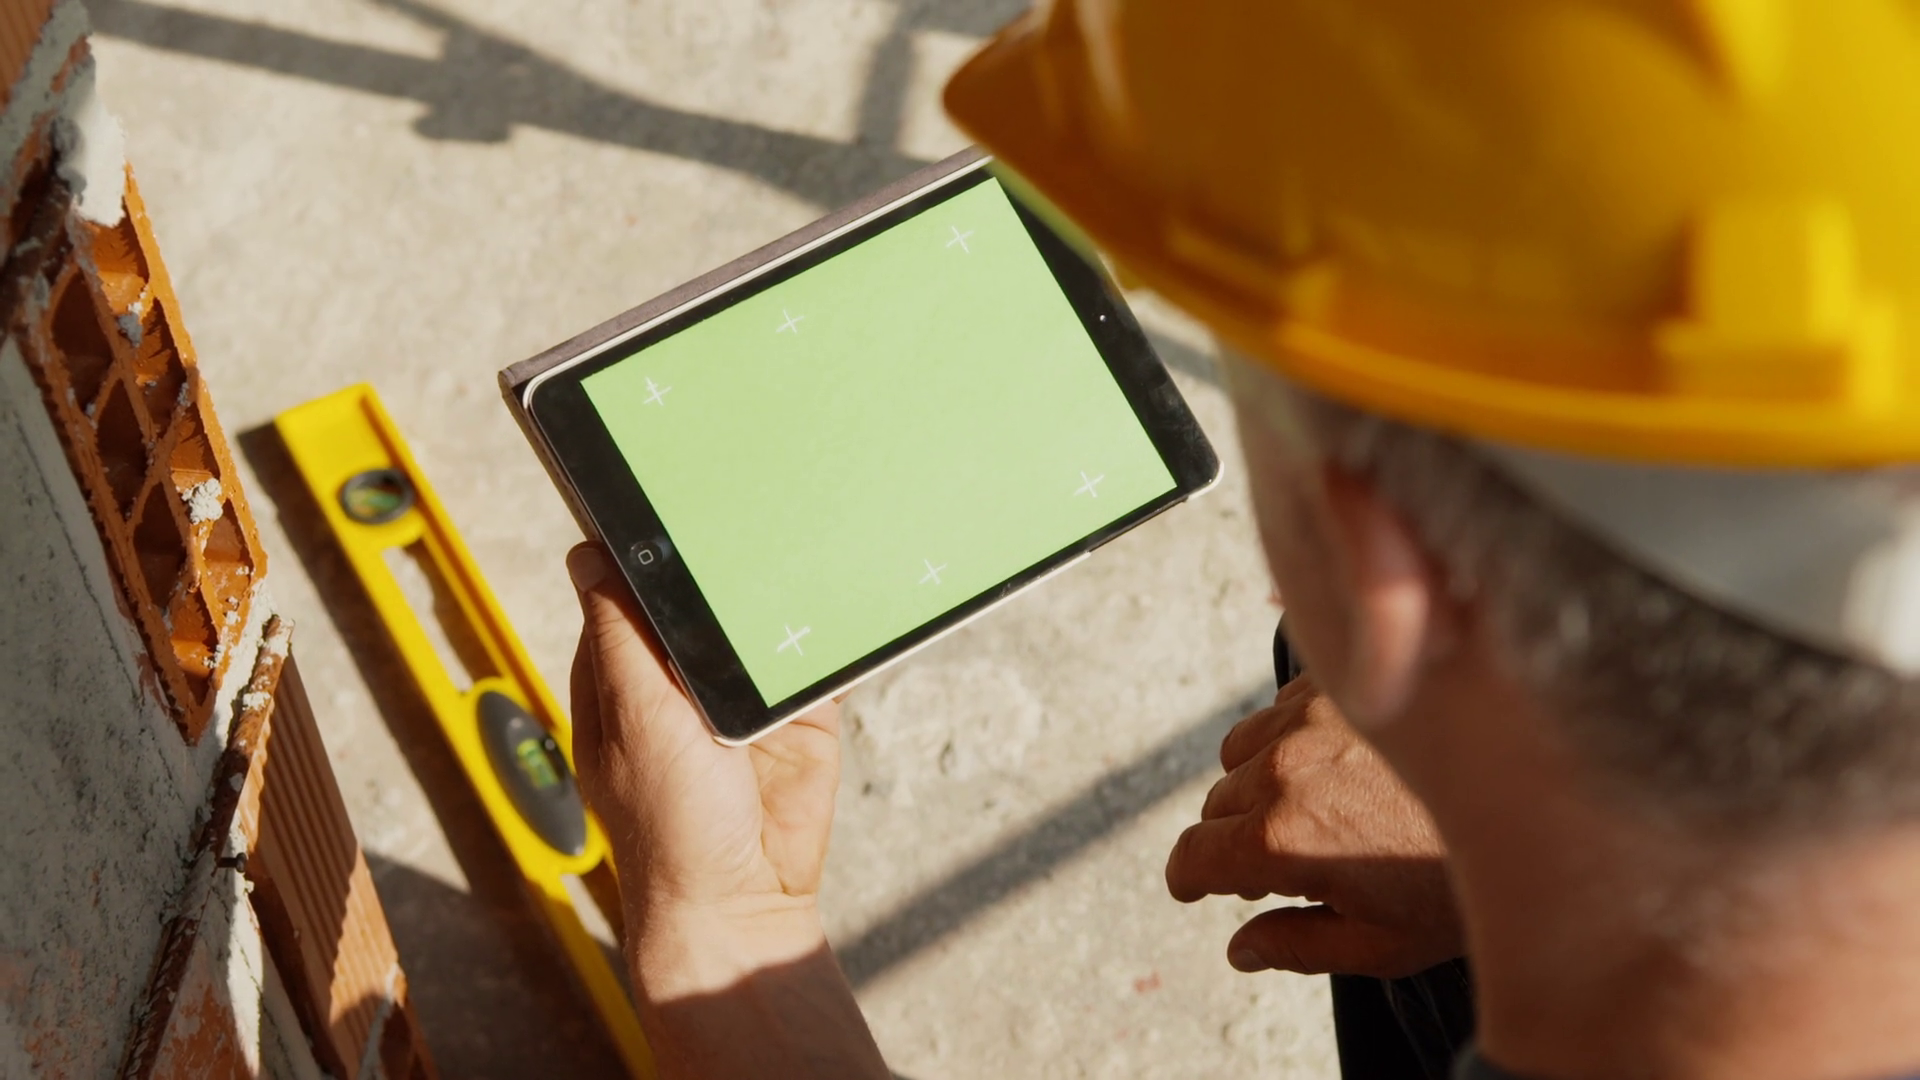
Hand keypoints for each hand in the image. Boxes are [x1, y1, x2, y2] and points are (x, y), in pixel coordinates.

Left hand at [566, 544, 842, 980]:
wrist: (744, 901)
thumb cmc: (669, 826)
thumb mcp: (634, 718)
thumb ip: (620, 638)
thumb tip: (589, 558)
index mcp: (622, 679)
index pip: (626, 595)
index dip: (642, 553)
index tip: (661, 499)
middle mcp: (679, 683)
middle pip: (697, 600)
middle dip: (717, 566)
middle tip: (741, 510)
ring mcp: (739, 697)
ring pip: (757, 621)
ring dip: (776, 595)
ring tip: (795, 545)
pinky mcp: (798, 714)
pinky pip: (812, 658)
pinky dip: (825, 633)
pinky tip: (837, 599)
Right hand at [1166, 677, 1463, 977]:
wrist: (1536, 803)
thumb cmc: (1463, 881)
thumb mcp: (1381, 943)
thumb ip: (1295, 946)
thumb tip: (1240, 949)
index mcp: (1282, 839)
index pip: (1192, 856)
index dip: (1189, 880)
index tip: (1195, 887)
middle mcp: (1284, 768)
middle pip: (1217, 804)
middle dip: (1235, 836)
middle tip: (1283, 861)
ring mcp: (1311, 718)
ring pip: (1241, 752)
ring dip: (1258, 780)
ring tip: (1313, 807)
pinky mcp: (1339, 687)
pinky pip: (1281, 710)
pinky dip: (1292, 738)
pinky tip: (1340, 764)